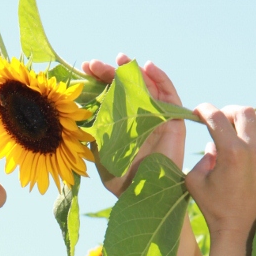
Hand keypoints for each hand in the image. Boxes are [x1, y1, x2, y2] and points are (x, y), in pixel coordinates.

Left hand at [81, 54, 185, 195]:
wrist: (143, 195)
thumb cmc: (121, 179)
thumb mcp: (100, 152)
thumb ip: (95, 131)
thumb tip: (83, 109)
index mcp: (119, 122)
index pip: (108, 95)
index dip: (98, 80)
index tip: (84, 69)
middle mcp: (137, 117)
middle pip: (125, 87)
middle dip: (110, 73)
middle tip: (95, 65)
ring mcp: (155, 117)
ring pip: (146, 87)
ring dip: (134, 70)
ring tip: (121, 59)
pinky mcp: (173, 121)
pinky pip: (169, 96)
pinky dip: (161, 79)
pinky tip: (149, 67)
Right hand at [186, 104, 255, 239]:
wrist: (243, 232)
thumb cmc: (216, 209)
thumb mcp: (195, 182)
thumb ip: (201, 159)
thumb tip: (213, 145)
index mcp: (231, 153)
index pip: (217, 117)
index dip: (204, 110)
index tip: (199, 112)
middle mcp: (255, 149)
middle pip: (244, 112)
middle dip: (228, 112)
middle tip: (220, 121)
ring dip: (252, 119)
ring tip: (242, 129)